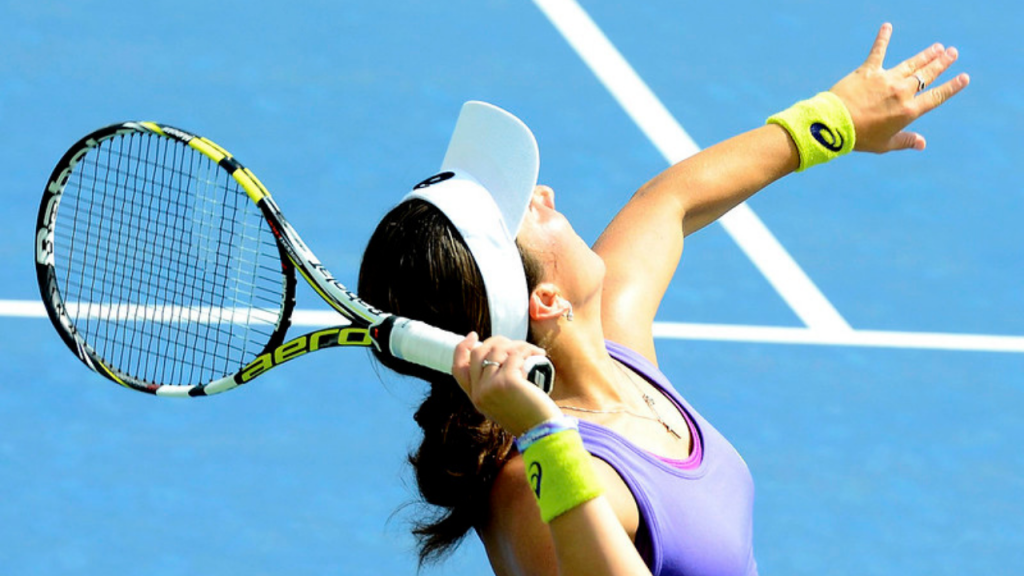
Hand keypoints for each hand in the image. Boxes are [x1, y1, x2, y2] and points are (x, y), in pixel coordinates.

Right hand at [451, 333, 561, 435]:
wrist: (542, 432)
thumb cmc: (529, 416)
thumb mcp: (503, 403)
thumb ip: (494, 385)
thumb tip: (499, 354)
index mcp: (476, 398)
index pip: (458, 368)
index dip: (462, 348)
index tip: (473, 336)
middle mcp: (479, 393)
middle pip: (478, 353)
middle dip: (496, 342)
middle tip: (515, 344)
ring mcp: (491, 387)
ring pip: (497, 351)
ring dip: (516, 345)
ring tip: (532, 350)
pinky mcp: (507, 382)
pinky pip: (515, 355)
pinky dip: (528, 350)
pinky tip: (539, 354)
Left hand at [830, 23, 969, 152]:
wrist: (836, 124)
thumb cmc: (860, 138)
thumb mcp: (885, 144)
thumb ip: (905, 141)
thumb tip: (922, 144)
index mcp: (908, 111)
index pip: (936, 96)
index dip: (952, 87)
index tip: (964, 77)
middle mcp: (901, 92)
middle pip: (926, 75)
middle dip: (941, 63)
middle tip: (952, 52)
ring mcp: (886, 79)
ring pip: (911, 64)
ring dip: (925, 55)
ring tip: (937, 47)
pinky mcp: (868, 71)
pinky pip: (878, 51)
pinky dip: (883, 38)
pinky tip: (887, 26)